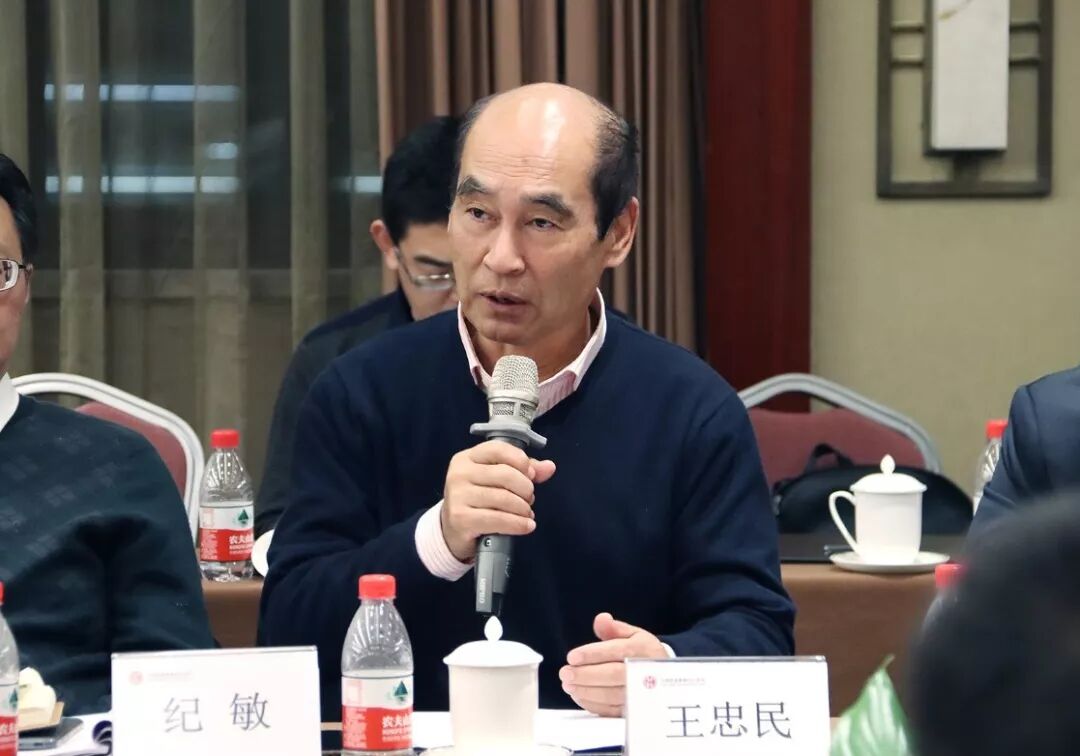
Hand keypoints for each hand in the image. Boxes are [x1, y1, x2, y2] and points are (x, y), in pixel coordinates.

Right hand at [441, 440, 556, 561]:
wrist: (452, 531)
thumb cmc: (478, 500)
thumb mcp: (496, 480)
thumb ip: (523, 470)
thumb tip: (550, 467)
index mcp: (467, 458)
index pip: (498, 449)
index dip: (521, 461)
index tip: (531, 475)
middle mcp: (460, 473)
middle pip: (505, 475)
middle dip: (525, 489)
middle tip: (528, 498)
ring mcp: (458, 496)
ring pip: (504, 499)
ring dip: (523, 509)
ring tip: (526, 513)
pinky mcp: (461, 518)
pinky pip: (498, 519)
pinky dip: (518, 524)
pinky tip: (526, 526)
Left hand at [559, 612, 667, 716]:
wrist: (663, 676)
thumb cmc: (642, 652)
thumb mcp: (633, 634)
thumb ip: (614, 628)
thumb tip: (601, 619)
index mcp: (642, 649)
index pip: (616, 651)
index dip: (593, 654)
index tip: (572, 656)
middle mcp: (643, 672)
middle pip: (614, 675)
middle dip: (586, 675)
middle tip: (565, 673)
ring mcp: (639, 694)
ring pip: (611, 695)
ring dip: (586, 690)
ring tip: (567, 684)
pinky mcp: (632, 709)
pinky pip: (611, 710)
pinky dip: (592, 704)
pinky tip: (577, 694)